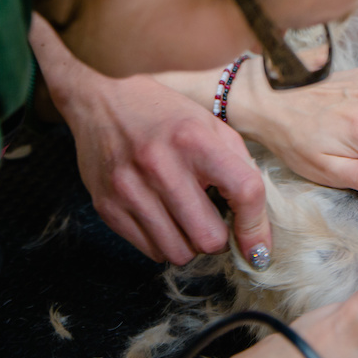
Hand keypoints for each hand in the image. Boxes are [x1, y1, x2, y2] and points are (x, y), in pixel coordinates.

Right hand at [29, 14, 270, 265]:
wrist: (99, 103)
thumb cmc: (164, 115)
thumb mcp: (211, 125)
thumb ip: (240, 166)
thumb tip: (258, 223)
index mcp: (195, 139)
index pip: (245, 192)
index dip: (257, 227)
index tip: (258, 245)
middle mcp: (160, 165)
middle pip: (208, 238)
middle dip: (219, 238)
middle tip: (214, 221)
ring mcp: (129, 189)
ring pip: (178, 253)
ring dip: (191, 244)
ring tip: (188, 220)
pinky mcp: (107, 207)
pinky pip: (150, 251)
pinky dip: (165, 243)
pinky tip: (164, 219)